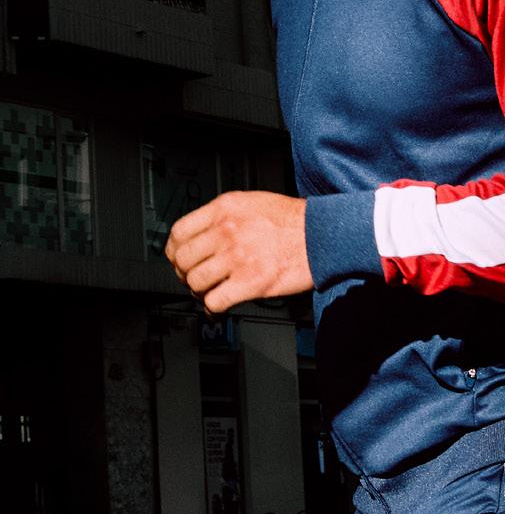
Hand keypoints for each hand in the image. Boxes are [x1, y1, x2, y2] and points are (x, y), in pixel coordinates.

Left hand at [165, 191, 312, 312]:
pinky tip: (218, 309)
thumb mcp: (251, 203)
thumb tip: (202, 235)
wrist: (322, 235)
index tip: (178, 258)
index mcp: (224, 210)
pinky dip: (213, 310)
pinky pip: (215, 301)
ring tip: (209, 294)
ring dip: (200, 293)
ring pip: (196, 282)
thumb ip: (224, 216)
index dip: (174, 251)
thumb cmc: (293, 221)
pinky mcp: (251, 283)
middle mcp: (226, 232)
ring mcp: (237, 258)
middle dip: (185, 274)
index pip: (179, 232)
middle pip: (183, 260)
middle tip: (194, 279)